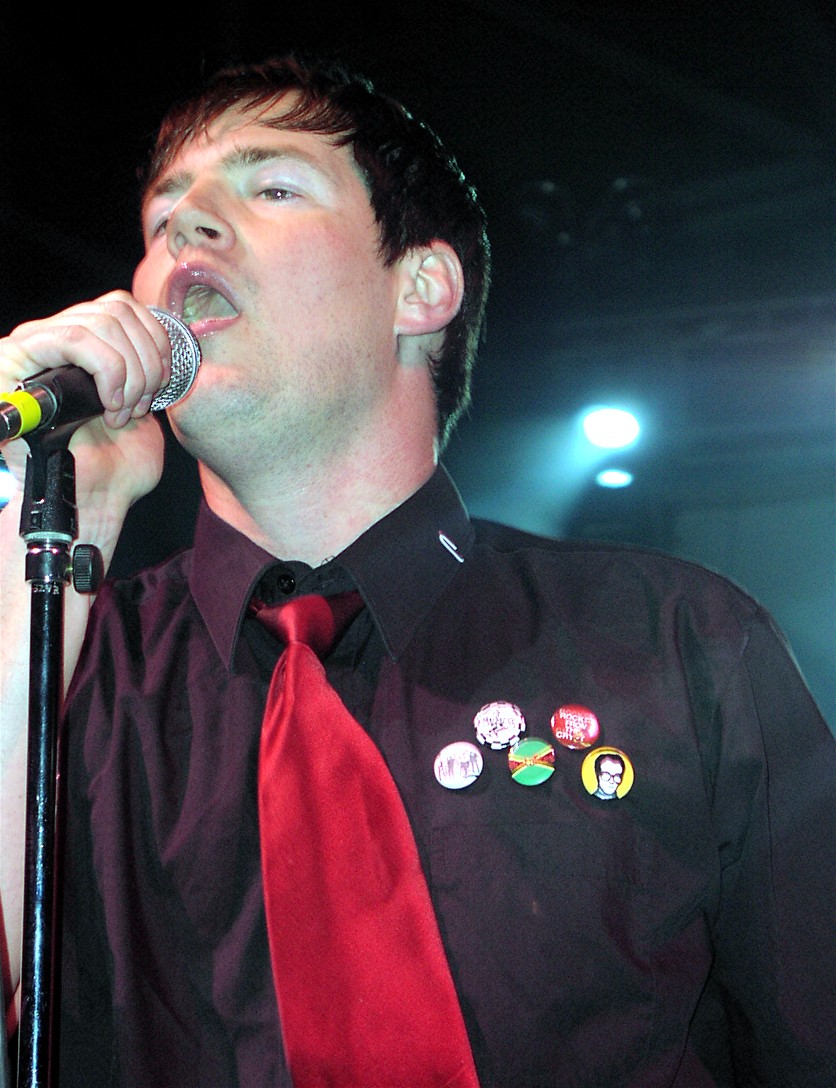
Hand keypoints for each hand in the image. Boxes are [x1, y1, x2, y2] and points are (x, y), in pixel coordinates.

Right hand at [0, 291, 170, 507]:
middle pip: (115, 309)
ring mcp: (29, 347)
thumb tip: (162, 344)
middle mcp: (53, 339)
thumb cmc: (117, 468)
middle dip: (146, 359)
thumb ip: (147, 370)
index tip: (164, 383)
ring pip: (98, 323)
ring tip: (125, 410)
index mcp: (84, 347)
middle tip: (144, 403)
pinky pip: (72, 341)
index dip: (155, 339)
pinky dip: (106, 371)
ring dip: (129, 370)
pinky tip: (109, 406)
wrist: (92, 503)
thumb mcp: (144, 409)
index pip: (123, 306)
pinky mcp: (12, 361)